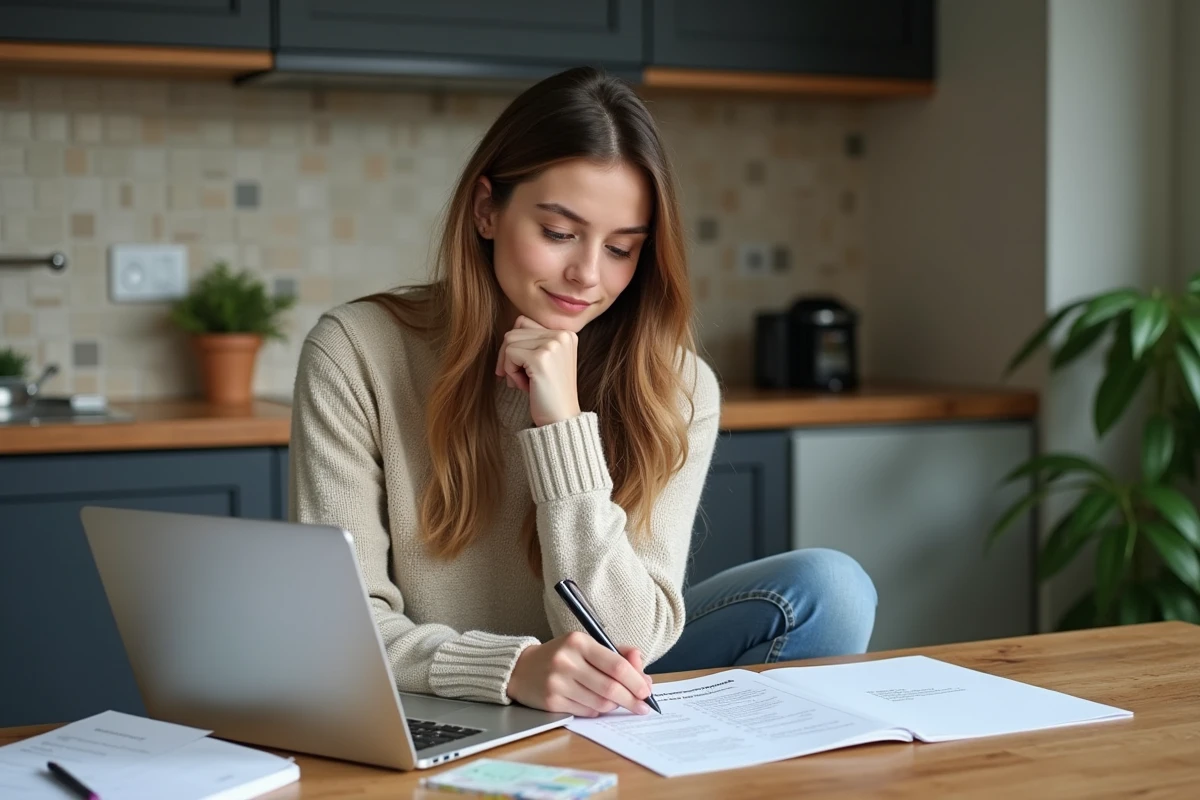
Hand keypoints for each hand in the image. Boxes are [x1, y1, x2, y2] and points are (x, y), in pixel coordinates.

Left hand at [495, 315, 581, 426]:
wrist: (561, 419)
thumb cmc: (549, 393)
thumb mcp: (546, 361)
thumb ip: (533, 342)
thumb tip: (508, 335)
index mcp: (566, 333)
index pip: (523, 323)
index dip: (514, 345)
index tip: (518, 367)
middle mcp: (562, 335)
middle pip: (514, 331)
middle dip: (508, 356)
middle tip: (518, 379)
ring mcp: (552, 345)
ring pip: (509, 341)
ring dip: (509, 365)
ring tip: (523, 382)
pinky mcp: (540, 358)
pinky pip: (509, 355)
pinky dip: (510, 373)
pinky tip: (525, 387)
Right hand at [507, 631, 654, 716]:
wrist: (521, 669)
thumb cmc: (562, 656)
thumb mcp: (587, 645)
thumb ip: (618, 655)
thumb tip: (644, 675)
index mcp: (578, 642)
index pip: (616, 665)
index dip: (636, 681)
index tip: (647, 690)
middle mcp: (567, 661)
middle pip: (610, 688)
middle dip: (631, 700)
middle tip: (642, 707)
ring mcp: (557, 683)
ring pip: (600, 703)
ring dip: (614, 706)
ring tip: (617, 702)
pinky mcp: (551, 702)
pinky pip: (586, 712)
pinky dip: (597, 711)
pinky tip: (597, 704)